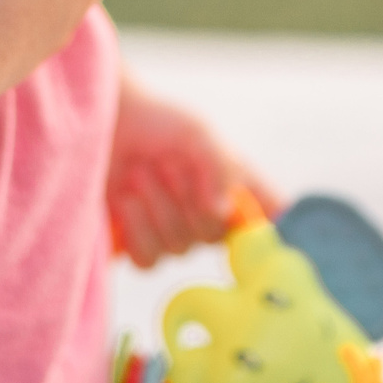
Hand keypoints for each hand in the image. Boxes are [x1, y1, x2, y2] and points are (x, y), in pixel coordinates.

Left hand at [107, 76, 280, 267]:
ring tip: (140, 172)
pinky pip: (149, 260)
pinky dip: (137, 228)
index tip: (256, 225)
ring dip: (156, 206)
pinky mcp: (142, 246)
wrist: (110, 123)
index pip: (272, 219)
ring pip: (179, 248)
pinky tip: (126, 199)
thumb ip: (218, 167)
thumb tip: (222, 213)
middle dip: (184, 197)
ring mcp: (178, 234)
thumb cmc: (158, 122)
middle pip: (213, 236)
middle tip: (166, 164)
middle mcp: (212, 216)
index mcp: (236, 187)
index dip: (271, 232)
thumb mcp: (196, 133)